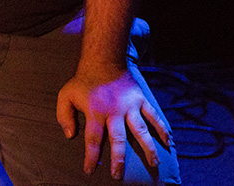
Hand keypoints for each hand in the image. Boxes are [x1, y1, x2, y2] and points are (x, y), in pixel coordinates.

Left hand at [56, 68, 171, 179]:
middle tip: (118, 176)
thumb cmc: (83, 82)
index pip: (92, 139)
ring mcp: (130, 105)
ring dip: (148, 148)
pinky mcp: (140, 99)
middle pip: (118, 139)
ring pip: (140, 130)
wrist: (103, 60)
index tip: (90, 170)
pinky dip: (162, 128)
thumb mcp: (66, 95)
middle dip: (118, 159)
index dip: (91, 156)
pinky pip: (153, 116)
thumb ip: (64, 116)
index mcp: (95, 111)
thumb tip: (70, 136)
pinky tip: (169, 142)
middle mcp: (114, 110)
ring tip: (154, 163)